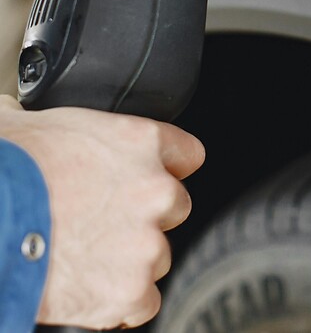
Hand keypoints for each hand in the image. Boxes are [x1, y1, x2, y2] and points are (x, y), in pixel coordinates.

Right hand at [0, 94, 204, 328]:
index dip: (165, 167)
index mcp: (142, 142)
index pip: (187, 154)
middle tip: (103, 221)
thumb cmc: (5, 170)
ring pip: (158, 255)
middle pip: (174, 206)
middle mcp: (156, 190)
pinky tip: (91, 292)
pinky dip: (120, 303)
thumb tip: (23, 113)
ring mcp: (146, 244)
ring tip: (86, 258)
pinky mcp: (129, 292)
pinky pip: (143, 303)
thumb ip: (55, 124)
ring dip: (130, 259)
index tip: (144, 178)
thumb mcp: (32, 123)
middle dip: (144, 215)